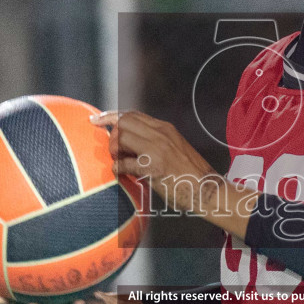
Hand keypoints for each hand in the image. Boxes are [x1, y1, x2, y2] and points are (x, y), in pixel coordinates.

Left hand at [90, 111, 235, 216]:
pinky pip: (123, 164)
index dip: (111, 115)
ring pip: (121, 138)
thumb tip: (132, 141)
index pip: (132, 114)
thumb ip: (156, 140)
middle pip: (123, 122)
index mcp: (165, 128)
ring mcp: (156, 150)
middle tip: (113, 150)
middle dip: (111, 134)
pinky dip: (117, 168)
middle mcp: (160, 134)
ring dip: (114, 150)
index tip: (96, 118)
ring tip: (119, 161)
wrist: (207, 189)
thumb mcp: (176, 147)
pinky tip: (120, 173)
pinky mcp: (152, 167)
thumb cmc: (190, 173)